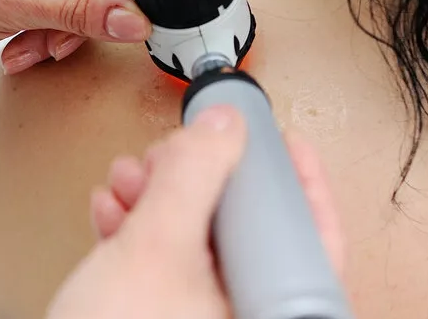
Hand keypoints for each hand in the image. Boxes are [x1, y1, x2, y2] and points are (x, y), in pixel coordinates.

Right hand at [46, 107, 345, 318]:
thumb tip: (223, 128)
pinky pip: (170, 272)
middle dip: (200, 181)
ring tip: (130, 179)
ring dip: (161, 201)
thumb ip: (192, 177)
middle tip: (178, 152)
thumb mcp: (154, 247)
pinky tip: (116, 213)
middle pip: (247, 233)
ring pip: (202, 249)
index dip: (291, 177)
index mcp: (275, 312)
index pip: (311, 233)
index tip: (273, 139)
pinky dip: (143, 235)